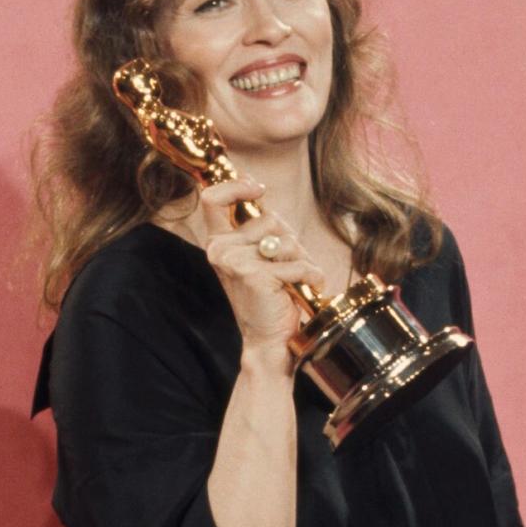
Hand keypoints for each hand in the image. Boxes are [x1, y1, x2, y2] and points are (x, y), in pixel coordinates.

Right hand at [199, 179, 324, 353]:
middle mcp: (220, 250)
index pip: (213, 199)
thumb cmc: (269, 296)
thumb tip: (258, 187)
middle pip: (269, 218)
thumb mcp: (258, 256)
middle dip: (290, 240)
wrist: (268, 340)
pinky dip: (312, 276)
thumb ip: (257, 227)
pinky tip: (307, 288)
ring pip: (287, 240)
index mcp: (218, 243)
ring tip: (295, 280)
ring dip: (302, 259)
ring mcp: (235, 262)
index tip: (258, 189)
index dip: (237, 186)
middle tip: (288, 266)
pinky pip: (298, 263)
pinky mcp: (254, 275)